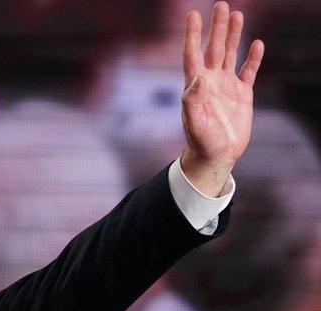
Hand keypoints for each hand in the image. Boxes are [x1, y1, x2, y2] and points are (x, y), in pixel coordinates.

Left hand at [180, 1, 263, 196]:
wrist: (216, 156)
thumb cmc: (201, 142)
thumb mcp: (194, 123)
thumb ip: (192, 101)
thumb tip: (196, 78)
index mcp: (195, 86)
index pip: (193, 54)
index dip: (193, 34)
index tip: (193, 14)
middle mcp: (210, 81)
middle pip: (213, 48)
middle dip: (217, 27)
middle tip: (221, 4)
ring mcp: (226, 86)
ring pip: (230, 54)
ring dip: (233, 35)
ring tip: (237, 14)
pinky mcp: (242, 94)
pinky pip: (249, 71)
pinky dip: (253, 58)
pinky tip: (257, 43)